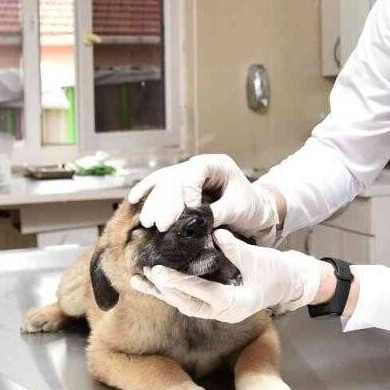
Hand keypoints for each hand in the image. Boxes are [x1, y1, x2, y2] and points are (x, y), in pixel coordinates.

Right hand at [127, 154, 279, 238]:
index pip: (195, 171)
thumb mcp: (239, 210)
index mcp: (217, 164)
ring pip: (165, 182)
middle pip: (176, 178)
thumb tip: (195, 224)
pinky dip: (147, 191)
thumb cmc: (251, 208)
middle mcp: (199, 166)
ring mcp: (188, 174)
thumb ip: (218, 214)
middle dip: (166, 202)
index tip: (189, 210)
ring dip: (155, 203)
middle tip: (161, 225)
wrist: (255, 211)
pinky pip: (160, 184)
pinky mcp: (181, 186)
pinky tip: (133, 198)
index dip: (188, 189)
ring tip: (148, 222)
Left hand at [130, 230, 322, 322]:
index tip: (159, 272)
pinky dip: (172, 291)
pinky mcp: (214, 305)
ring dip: (162, 293)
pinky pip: (189, 300)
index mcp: (235, 303)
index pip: (201, 294)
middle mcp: (223, 312)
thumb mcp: (258, 257)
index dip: (179, 283)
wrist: (289, 283)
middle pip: (187, 303)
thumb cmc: (276, 271)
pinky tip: (155, 282)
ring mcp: (218, 312)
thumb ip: (235, 247)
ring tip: (139, 281)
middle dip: (163, 290)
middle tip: (144, 275)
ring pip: (184, 304)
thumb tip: (214, 232)